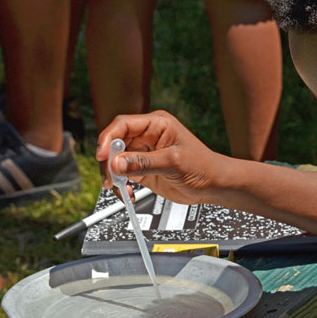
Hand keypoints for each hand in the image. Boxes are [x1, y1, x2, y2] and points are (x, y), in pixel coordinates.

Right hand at [96, 110, 228, 204]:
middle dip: (109, 161)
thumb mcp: (173, 163)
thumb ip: (144, 163)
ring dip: (113, 176)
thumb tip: (117, 163)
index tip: (102, 155)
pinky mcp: (143, 170)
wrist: (214, 185)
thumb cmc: (203, 167)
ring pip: (115, 161)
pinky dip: (121, 186)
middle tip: (111, 178)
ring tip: (122, 189)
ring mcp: (144, 154)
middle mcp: (148, 136)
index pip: (123, 125)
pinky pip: (123, 175)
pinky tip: (128, 193)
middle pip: (115, 144)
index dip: (108, 139)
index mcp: (157, 124)